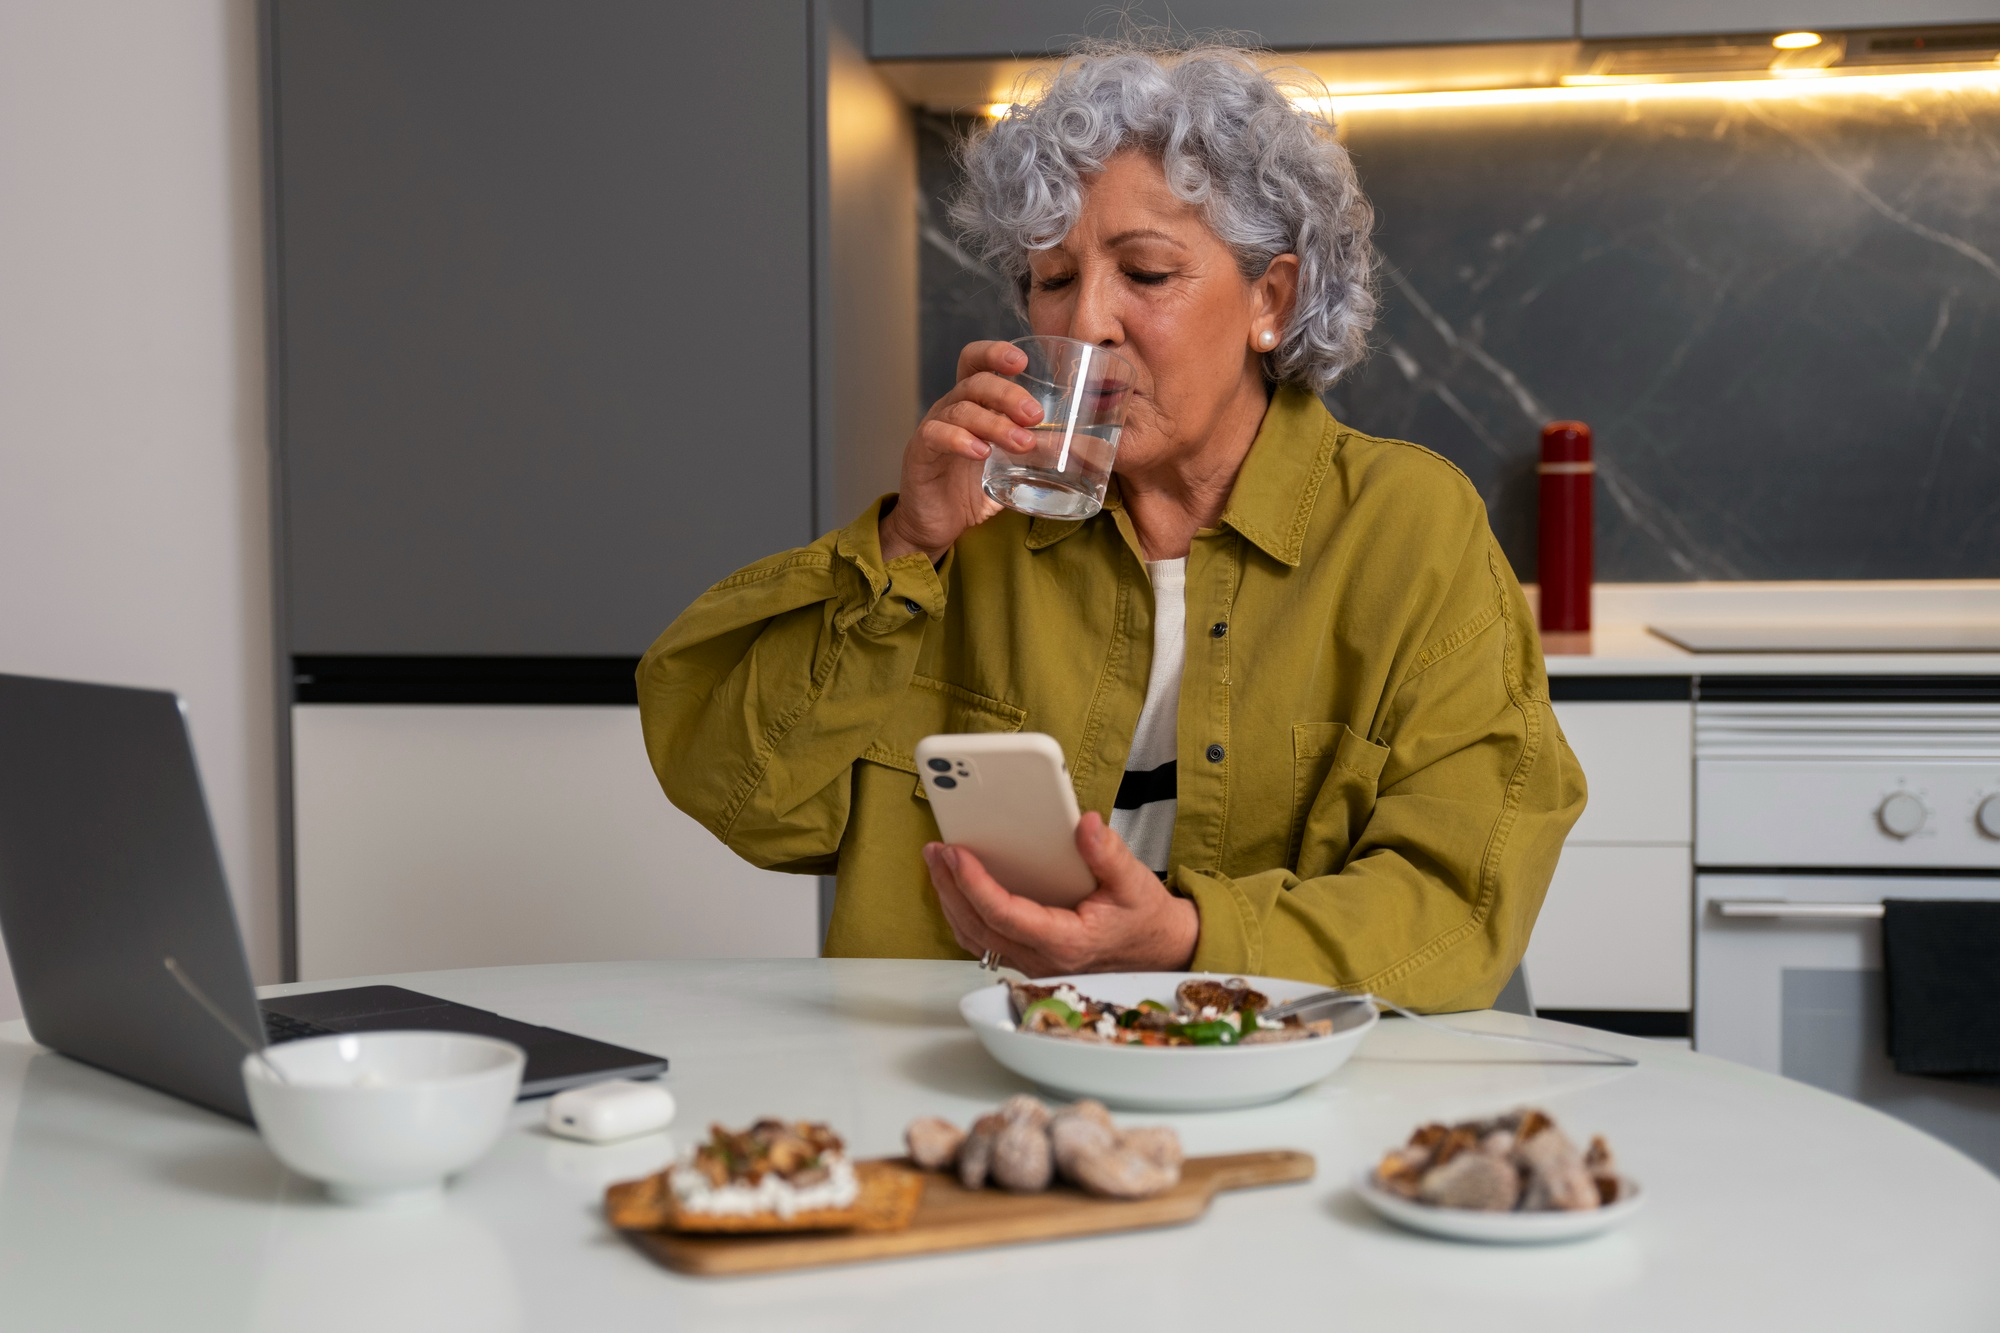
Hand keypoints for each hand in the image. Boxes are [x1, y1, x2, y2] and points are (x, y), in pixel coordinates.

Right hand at [879, 341, 1043, 563]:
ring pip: (961, 410)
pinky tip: (981, 452)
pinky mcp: (920, 454)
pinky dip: (960, 440)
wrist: (936, 527)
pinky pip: (936, 435)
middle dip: (1008, 393)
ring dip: (996, 424)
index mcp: (972, 404)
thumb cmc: (974, 492)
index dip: (995, 353)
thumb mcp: (1013, 468)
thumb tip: (1090, 448)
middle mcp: (950, 410)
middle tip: (1035, 415)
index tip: (1023, 361)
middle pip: (975, 382)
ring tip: (1022, 443)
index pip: (976, 362)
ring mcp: (933, 430)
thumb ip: (1042, 454)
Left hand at [923, 812, 1199, 975]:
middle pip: (979, 927)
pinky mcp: (1028, 956)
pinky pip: (984, 940)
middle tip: (935, 850)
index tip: (956, 854)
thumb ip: (1108, 853)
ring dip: (951, 901)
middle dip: (951, 887)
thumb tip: (1084, 823)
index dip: (975, 884)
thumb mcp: (1135, 882)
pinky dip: (964, 913)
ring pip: (975, 938)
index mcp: (1066, 942)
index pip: (1006, 915)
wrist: (1158, 951)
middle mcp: (1042, 958)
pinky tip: (956, 887)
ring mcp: (1032, 961)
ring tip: (938, 864)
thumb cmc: (1144, 919)